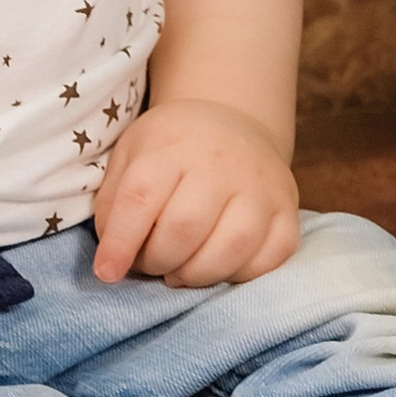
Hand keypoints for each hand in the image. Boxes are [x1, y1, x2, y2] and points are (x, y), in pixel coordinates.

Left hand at [93, 98, 299, 287]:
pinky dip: (241, 275)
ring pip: (232, 247)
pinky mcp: (288, 207)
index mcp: (171, 144)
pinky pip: (272, 256)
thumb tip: (113, 261)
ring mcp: (261, 184)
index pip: (141, 198)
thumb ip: (113, 205)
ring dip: (197, 274)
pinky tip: (220, 267)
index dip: (121, 243)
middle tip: (150, 264)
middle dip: (158, 260)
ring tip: (179, 272)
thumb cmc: (171, 147)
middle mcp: (220, 161)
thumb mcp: (130, 156)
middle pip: (185, 228)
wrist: (231, 121)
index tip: (107, 272)